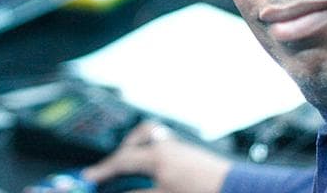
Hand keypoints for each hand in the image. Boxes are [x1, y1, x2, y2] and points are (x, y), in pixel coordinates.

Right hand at [82, 120, 231, 192]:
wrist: (237, 189)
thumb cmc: (205, 191)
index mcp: (157, 156)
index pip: (121, 160)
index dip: (103, 170)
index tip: (90, 177)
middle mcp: (166, 146)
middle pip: (131, 146)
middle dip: (114, 160)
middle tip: (102, 173)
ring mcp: (178, 147)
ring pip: (148, 138)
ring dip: (133, 147)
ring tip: (125, 160)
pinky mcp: (188, 153)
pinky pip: (162, 142)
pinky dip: (150, 148)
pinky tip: (152, 163)